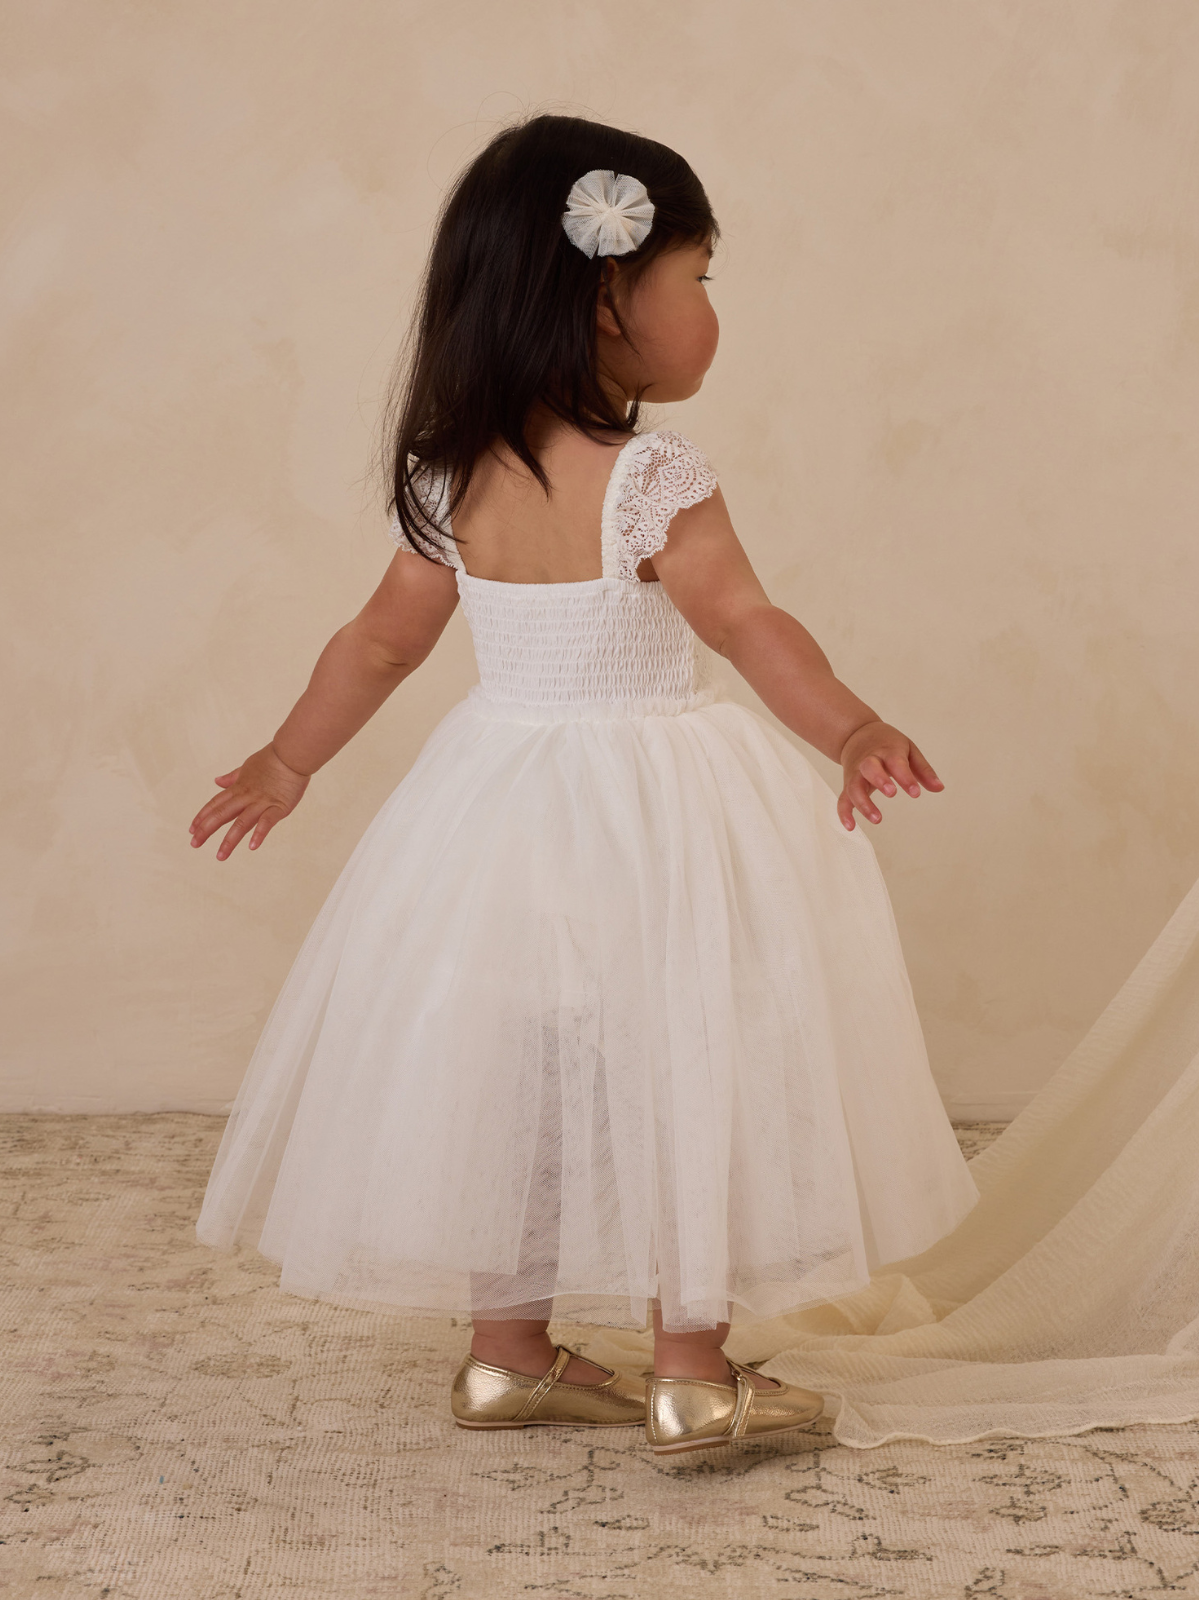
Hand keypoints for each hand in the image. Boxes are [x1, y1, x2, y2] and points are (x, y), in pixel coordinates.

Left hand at [189, 744, 309, 859]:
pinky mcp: (279, 807)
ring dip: (229, 840)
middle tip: (194, 844)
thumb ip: (232, 777)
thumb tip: (216, 781)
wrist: (293, 753)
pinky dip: (259, 834)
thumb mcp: (247, 767)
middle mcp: (247, 796)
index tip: (191, 829)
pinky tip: (251, 847)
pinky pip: (267, 822)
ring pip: (241, 823)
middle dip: (206, 830)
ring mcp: (262, 802)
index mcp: (239, 787)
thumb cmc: (272, 759)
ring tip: (220, 856)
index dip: (202, 816)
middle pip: (222, 814)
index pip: (216, 804)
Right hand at [837, 720, 942, 831]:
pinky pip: (842, 798)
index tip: (915, 793)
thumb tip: (939, 788)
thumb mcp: (909, 750)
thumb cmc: (887, 744)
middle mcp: (868, 761)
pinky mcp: (847, 783)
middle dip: (879, 780)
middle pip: (869, 768)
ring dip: (863, 803)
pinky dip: (844, 813)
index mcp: (887, 751)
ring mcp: (855, 773)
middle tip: (891, 793)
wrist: (856, 734)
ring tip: (878, 819)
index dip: (905, 777)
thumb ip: (923, 770)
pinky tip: (851, 827)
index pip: (896, 762)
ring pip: (854, 786)